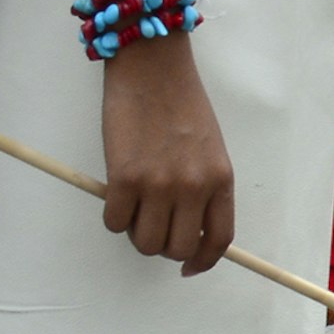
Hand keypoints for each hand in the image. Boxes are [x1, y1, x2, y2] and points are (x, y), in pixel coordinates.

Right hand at [100, 40, 236, 272]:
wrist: (153, 67)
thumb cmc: (181, 103)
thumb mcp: (210, 148)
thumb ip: (205, 187)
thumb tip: (189, 226)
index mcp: (220, 179)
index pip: (219, 240)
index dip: (202, 261)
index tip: (188, 266)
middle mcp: (194, 187)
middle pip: (178, 248)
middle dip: (163, 245)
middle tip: (152, 224)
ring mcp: (159, 185)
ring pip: (145, 243)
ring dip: (137, 232)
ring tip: (134, 206)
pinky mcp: (124, 178)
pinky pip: (115, 223)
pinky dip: (113, 215)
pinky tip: (117, 193)